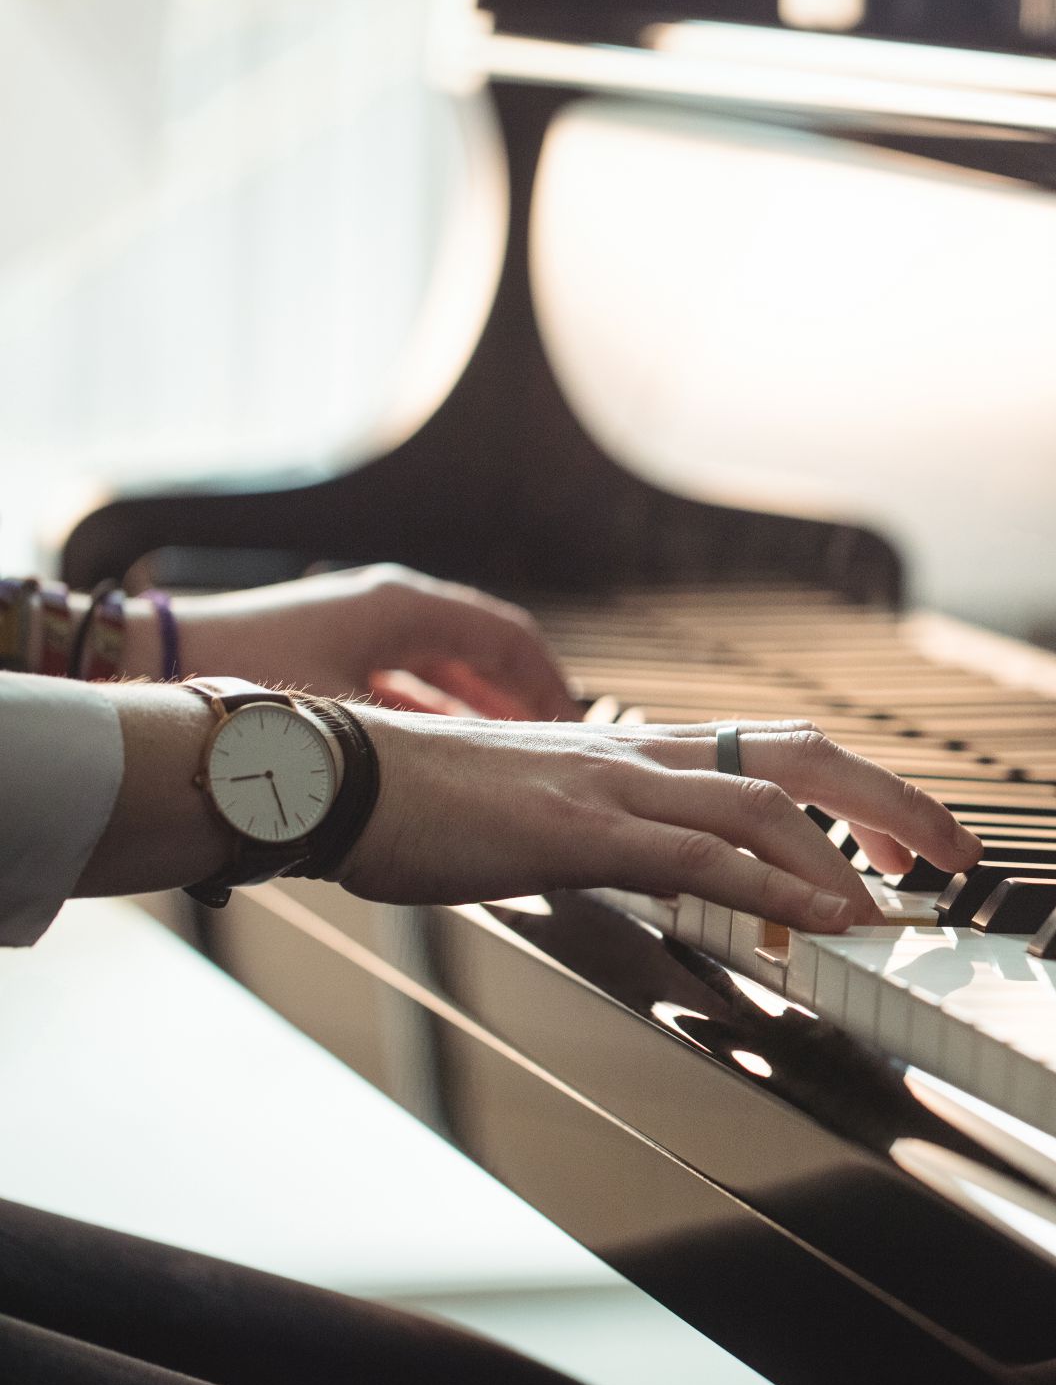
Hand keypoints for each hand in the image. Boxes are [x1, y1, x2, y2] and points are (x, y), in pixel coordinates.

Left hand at [131, 564, 576, 719]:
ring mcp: (359, 623)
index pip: (508, 638)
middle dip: (520, 698)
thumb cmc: (247, 683)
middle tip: (554, 743)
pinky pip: (409, 675)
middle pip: (482, 649)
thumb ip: (422, 744)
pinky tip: (445, 748)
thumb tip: (483, 779)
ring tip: (511, 750)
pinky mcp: (332, 647)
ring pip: (444, 664)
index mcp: (404, 607)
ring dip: (480, 705)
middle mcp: (388, 605)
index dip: (549, 684)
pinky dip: (438, 708)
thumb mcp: (351, 718)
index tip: (575, 726)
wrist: (152, 660)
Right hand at [341, 714, 982, 930]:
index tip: (904, 839)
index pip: (777, 750)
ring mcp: (613, 786)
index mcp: (639, 749)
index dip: (855, 788)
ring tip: (903, 902)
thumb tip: (666, 870)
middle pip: (803, 755)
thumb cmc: (427, 802)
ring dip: (848, 852)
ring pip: (766, 800)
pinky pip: (695, 853)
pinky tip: (818, 917)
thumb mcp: (542, 812)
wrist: (334, 775)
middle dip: (892, 802)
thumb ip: (613, 833)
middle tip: (954, 855)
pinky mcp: (576, 830)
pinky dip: (771, 884)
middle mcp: (642, 753)